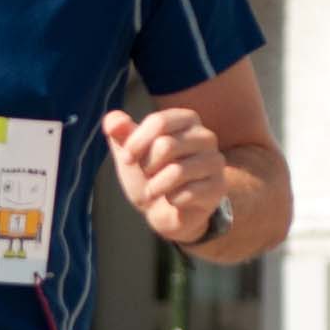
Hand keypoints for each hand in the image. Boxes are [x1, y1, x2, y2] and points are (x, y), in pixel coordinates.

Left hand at [104, 107, 230, 244]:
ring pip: (176, 172)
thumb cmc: (148, 174)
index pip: (159, 122)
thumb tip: (112, 119)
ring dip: (155, 186)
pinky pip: (185, 194)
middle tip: (149, 174)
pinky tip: (174, 199)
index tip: (127, 158)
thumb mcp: (130, 153)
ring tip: (156, 189)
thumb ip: (120, 134)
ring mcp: (215, 162)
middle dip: (147, 167)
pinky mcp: (218, 187)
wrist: (163, 210)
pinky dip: (171, 200)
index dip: (135, 143)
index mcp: (186, 120)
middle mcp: (206, 137)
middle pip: (165, 146)